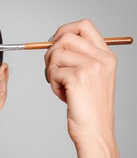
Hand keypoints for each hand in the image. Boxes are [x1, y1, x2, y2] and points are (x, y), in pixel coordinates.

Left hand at [44, 19, 116, 147]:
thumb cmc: (89, 107)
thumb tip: (55, 42)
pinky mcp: (78, 78)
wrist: (95, 131)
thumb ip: (79, 57)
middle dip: (51, 53)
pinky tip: (63, 95)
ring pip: (55, 54)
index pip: (84, 26)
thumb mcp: (92, 76)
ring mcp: (91, 67)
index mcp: (106, 55)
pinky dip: (52, 85)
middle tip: (54, 70)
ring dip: (51, 72)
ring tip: (62, 86)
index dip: (64, 30)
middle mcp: (101, 58)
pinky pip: (52, 72)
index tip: (55, 42)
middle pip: (64, 37)